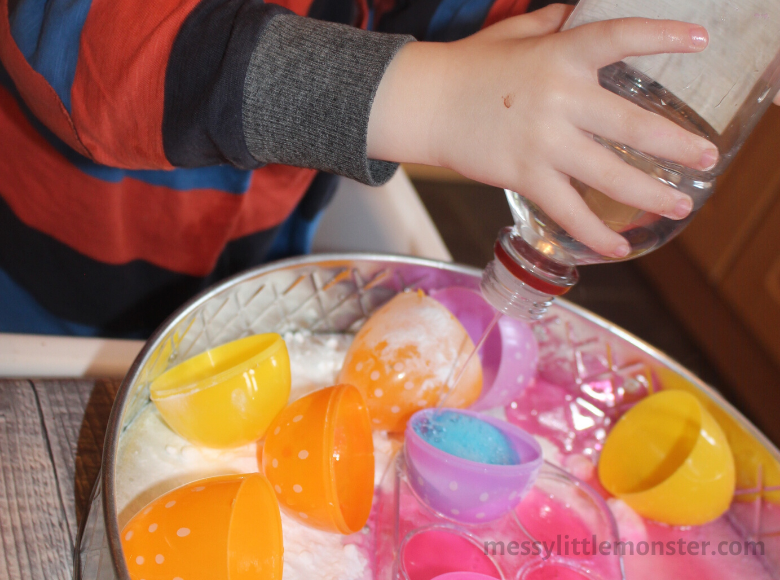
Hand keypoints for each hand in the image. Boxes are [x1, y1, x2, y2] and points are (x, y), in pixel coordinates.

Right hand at [368, 5, 716, 257]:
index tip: (700, 39)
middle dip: (675, 144)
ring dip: (650, 192)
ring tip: (680, 205)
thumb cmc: (468, 66)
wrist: (425, 103)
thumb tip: (579, 11)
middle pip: (631, 124)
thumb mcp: (515, 34)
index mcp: (560, 55)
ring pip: (608, 174)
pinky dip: (594, 232)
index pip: (621, 37)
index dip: (663, 36)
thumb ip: (554, 23)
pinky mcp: (524, 175)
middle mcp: (559, 98)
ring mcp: (543, 141)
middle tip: (706, 159)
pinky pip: (567, 210)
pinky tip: (618, 247)